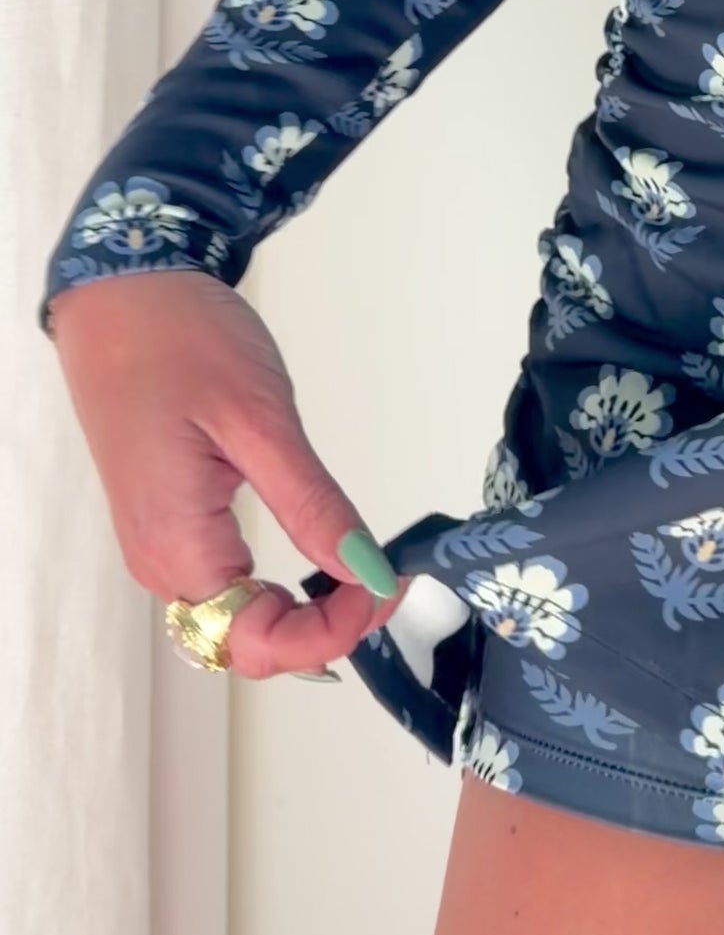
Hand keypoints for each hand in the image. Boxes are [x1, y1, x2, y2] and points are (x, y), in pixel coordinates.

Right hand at [47, 267, 407, 676]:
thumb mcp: (261, 420)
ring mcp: (160, 541)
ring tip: (367, 567)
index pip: (256, 642)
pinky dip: (278, 583)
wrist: (122, 292)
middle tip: (390, 575)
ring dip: (305, 608)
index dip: (330, 634)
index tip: (388, 587)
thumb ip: (313, 506)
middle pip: (246, 639)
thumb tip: (368, 575)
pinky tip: (320, 555)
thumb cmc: (185, 344)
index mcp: (178, 546)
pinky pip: (224, 579)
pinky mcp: (168, 516)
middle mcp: (160, 561)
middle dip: (324, 625)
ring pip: (237, 615)